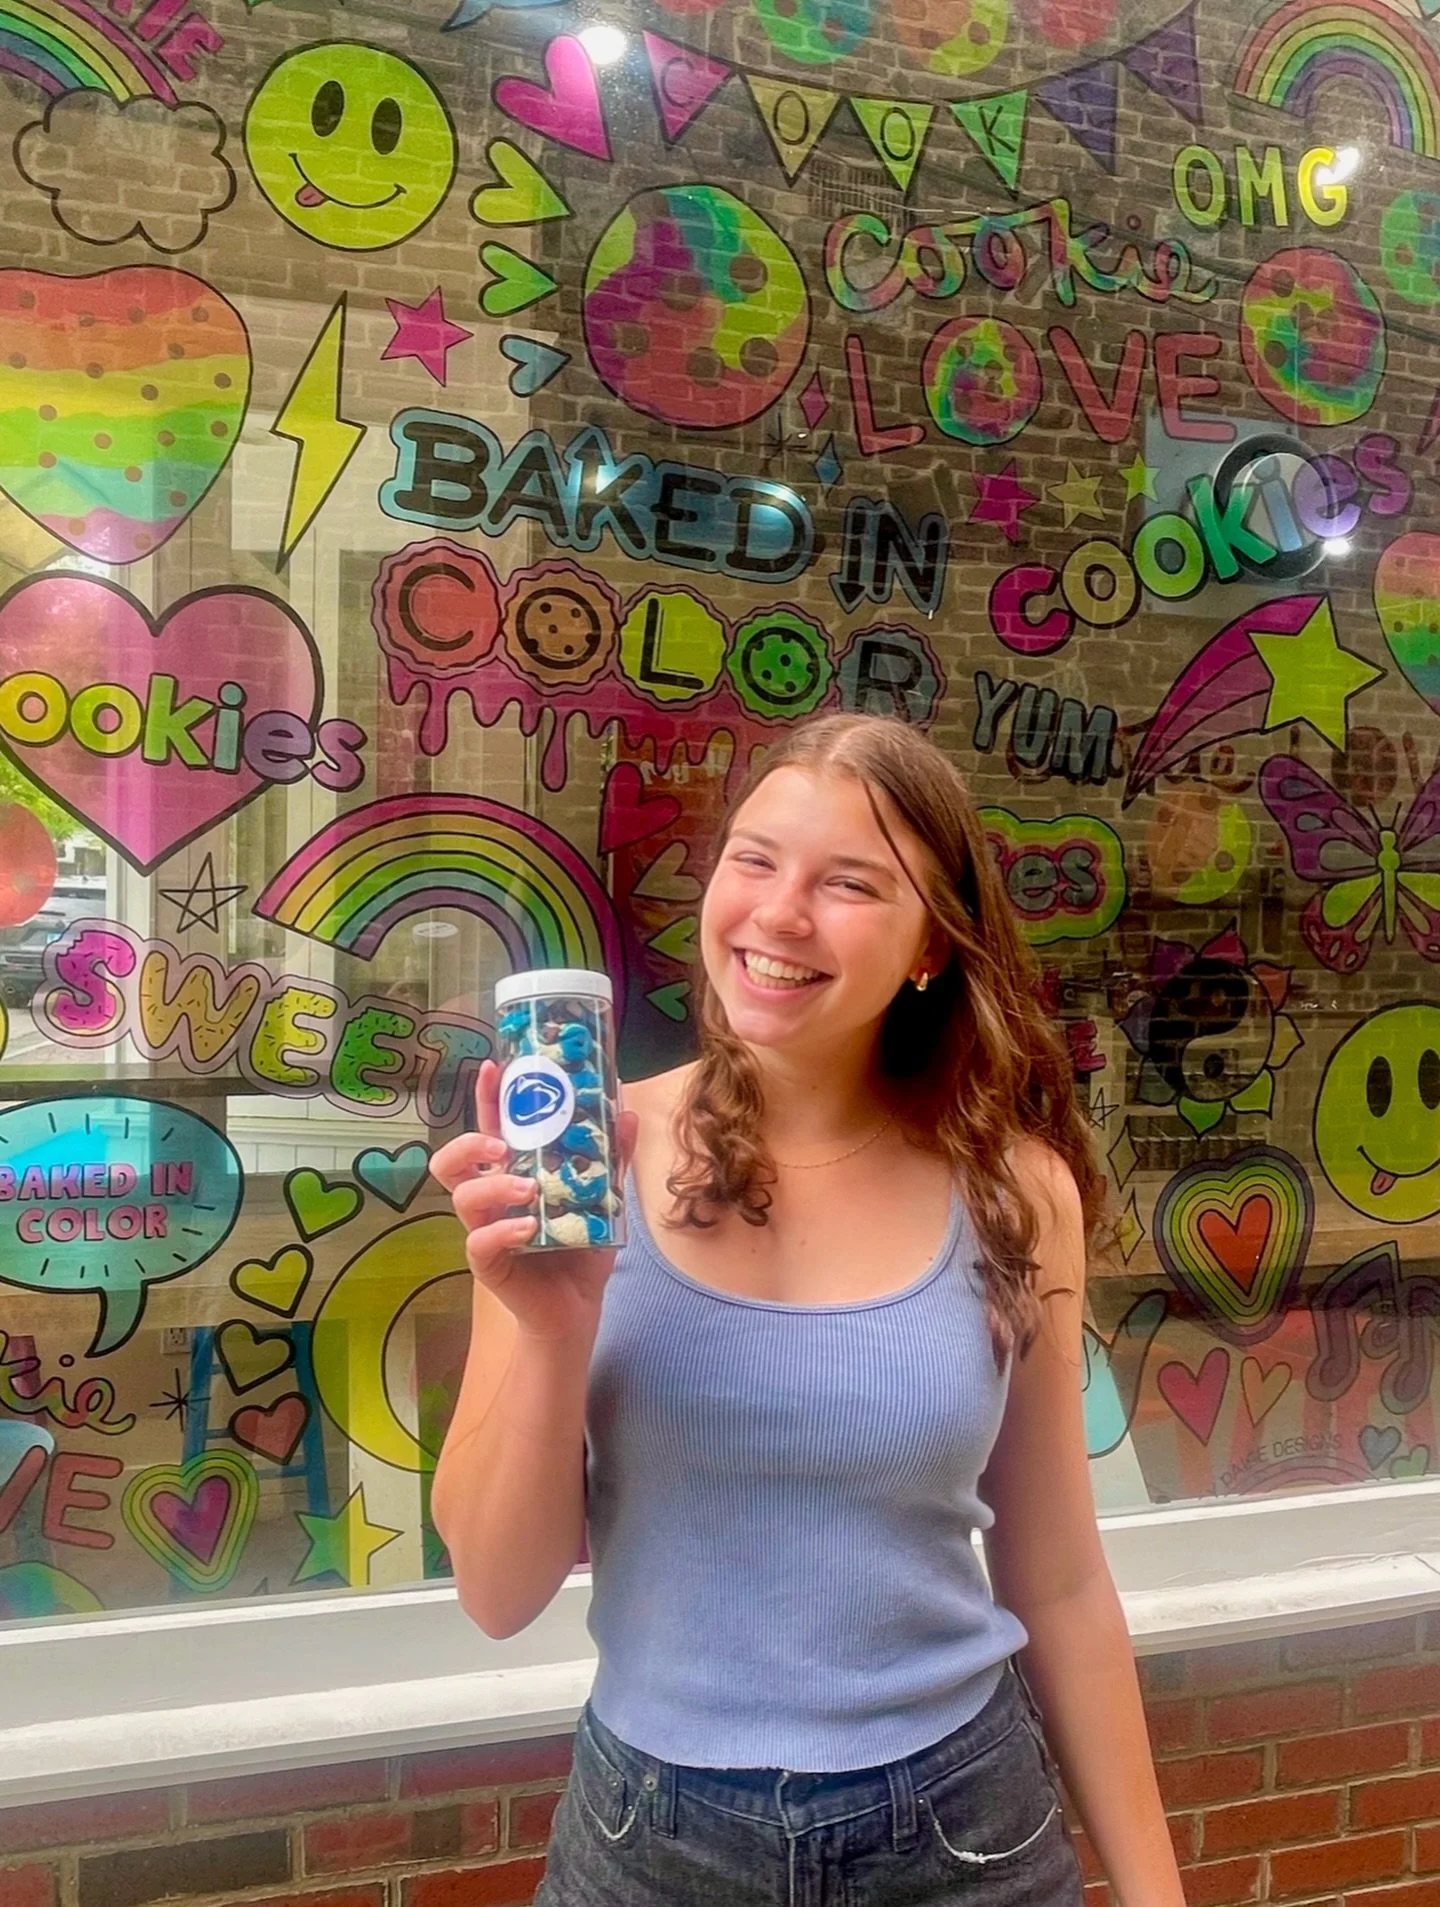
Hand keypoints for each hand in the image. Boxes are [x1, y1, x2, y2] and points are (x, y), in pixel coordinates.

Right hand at [430, 1060, 638, 1343]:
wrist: (578, 1307)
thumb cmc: (582, 1246)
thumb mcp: (605, 1198)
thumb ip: (612, 1159)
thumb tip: (627, 1114)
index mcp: (512, 1173)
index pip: (489, 1128)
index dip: (486, 1098)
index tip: (493, 1067)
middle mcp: (491, 1199)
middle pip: (451, 1161)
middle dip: (470, 1143)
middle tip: (502, 1146)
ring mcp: (486, 1230)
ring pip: (462, 1197)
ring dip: (493, 1186)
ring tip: (528, 1189)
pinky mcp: (489, 1264)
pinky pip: (479, 1242)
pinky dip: (503, 1231)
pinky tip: (528, 1229)